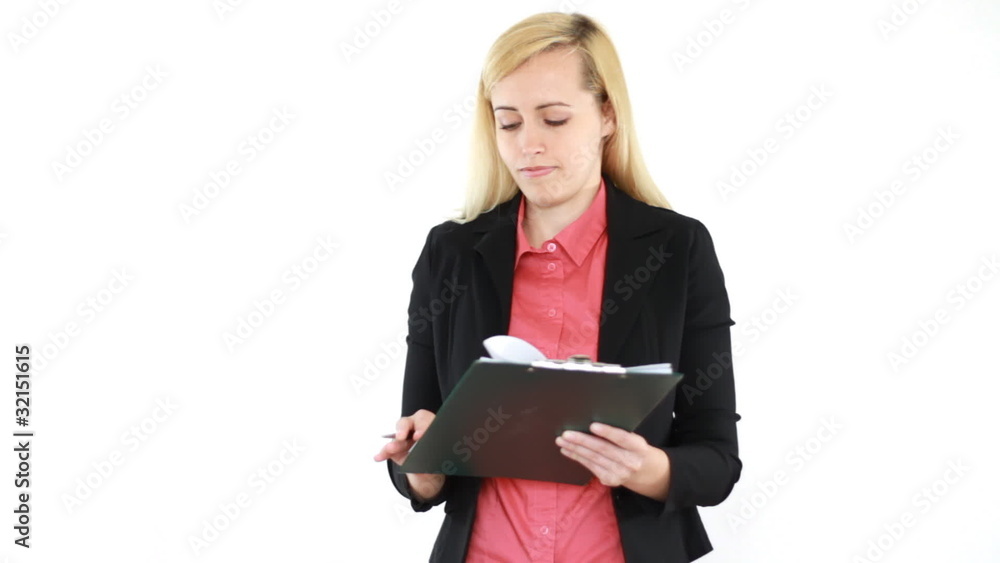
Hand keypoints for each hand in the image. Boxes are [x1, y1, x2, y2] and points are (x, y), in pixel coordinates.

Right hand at [374, 409, 444, 500]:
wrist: (429, 468)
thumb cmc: (435, 456)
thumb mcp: (436, 458)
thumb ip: (430, 460)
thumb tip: (425, 468)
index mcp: (428, 423)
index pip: (424, 419)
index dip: (421, 426)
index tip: (418, 436)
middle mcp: (414, 427)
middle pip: (406, 424)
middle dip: (403, 430)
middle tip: (401, 436)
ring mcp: (402, 437)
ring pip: (397, 439)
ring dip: (393, 445)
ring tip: (389, 449)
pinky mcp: (394, 448)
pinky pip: (388, 450)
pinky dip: (384, 454)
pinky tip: (379, 457)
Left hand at [555, 422, 670, 499]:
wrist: (644, 470)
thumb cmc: (633, 447)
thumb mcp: (633, 439)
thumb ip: (618, 434)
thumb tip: (591, 423)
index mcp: (639, 447)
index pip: (623, 438)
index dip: (608, 432)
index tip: (592, 426)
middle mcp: (630, 462)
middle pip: (603, 450)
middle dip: (582, 441)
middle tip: (566, 434)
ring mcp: (620, 474)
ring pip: (594, 459)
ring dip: (575, 449)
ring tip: (562, 441)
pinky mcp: (610, 480)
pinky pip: (591, 467)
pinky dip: (578, 457)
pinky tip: (568, 450)